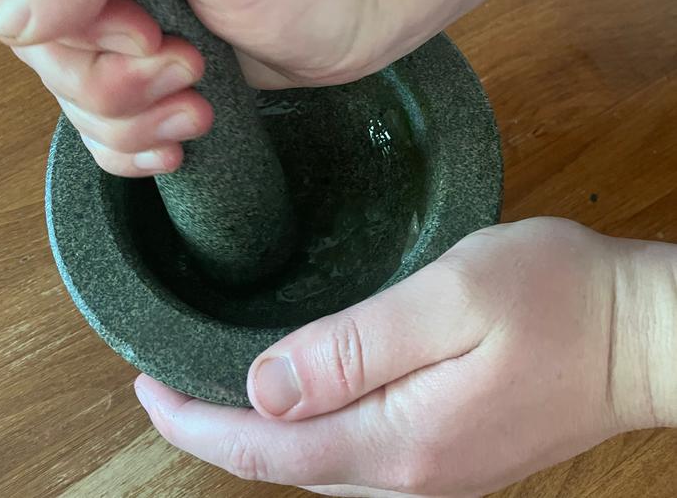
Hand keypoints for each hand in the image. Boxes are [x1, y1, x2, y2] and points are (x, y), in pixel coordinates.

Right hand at [0, 0, 411, 176]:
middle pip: (32, 31)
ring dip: (126, 113)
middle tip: (183, 68)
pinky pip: (97, 114)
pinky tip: (184, 132)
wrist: (372, 5)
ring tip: (198, 100)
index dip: (50, 8)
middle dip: (102, 75)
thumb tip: (10, 16)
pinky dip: (131, 138)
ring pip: (64, 83)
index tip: (137, 29)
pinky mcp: (146, 53)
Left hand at [133, 218, 676, 496]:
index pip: (267, 450)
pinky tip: (302, 393)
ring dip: (260, 431)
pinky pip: (357, 452)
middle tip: (168, 377)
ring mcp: (437, 472)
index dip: (196, 421)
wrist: (644, 333)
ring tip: (216, 385)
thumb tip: (266, 386)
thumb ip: (356, 346)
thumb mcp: (451, 298)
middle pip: (285, 467)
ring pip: (319, 465)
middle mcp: (412, 475)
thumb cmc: (557, 298)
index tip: (146, 381)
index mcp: (400, 440)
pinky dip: (311, 427)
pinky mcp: (455, 452)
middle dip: (216, 428)